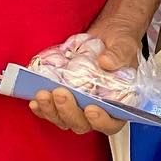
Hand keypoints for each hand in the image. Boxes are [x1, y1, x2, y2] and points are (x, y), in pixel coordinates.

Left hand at [28, 22, 138, 137]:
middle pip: (82, 123)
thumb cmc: (120, 44)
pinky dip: (42, 108)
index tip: (91, 109)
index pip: (111, 123)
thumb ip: (119, 54)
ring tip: (44, 93)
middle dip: (68, 111)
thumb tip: (106, 62)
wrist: (106, 37)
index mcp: (119, 103)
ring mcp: (78, 107)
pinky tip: (35, 99)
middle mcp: (98, 110)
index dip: (101, 121)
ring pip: (63, 119)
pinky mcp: (63, 101)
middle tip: (61, 92)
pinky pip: (50, 111)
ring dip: (51, 110)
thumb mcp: (125, 45)